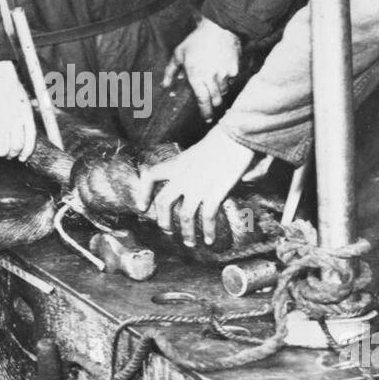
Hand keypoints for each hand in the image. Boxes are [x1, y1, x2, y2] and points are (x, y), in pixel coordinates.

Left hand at [135, 126, 254, 245]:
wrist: (235, 136)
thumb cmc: (222, 140)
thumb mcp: (199, 151)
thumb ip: (196, 169)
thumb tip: (205, 182)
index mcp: (177, 163)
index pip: (150, 176)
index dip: (143, 193)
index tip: (142, 207)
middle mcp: (183, 176)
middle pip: (163, 203)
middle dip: (163, 221)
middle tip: (167, 231)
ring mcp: (198, 186)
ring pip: (184, 216)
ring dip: (186, 233)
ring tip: (190, 243)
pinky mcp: (214, 192)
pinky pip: (207, 217)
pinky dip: (207, 231)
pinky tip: (209, 240)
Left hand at [163, 18, 240, 120]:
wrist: (219, 27)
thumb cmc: (196, 40)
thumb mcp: (179, 54)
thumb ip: (171, 71)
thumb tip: (165, 86)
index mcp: (196, 76)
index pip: (202, 100)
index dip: (205, 112)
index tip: (207, 119)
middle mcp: (211, 78)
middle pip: (215, 100)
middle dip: (213, 105)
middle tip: (211, 107)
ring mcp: (224, 74)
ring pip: (224, 91)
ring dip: (219, 92)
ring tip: (214, 86)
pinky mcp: (235, 69)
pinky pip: (231, 81)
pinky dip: (227, 80)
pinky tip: (222, 73)